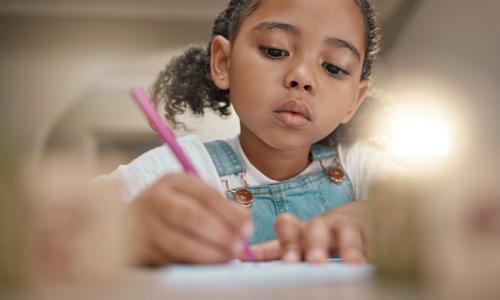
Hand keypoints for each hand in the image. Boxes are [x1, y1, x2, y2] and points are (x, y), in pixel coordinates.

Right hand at [130, 173, 251, 265]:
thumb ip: (220, 206)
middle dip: (220, 234)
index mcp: (172, 180)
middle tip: (239, 246)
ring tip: (227, 257)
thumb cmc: (172, 210)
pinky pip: (170, 259)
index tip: (247, 227)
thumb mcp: (193, 198)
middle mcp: (155, 198)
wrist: (130, 224)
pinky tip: (207, 265)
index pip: (206, 194)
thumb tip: (244, 221)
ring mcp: (143, 224)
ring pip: (180, 242)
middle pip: (192, 216)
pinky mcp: (139, 248)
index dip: (230, 212)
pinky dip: (192, 264)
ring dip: (208, 253)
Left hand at [248, 202, 367, 263]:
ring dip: (349, 247)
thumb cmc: (321, 234)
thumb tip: (241, 254)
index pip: (288, 226)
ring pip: (348, 234)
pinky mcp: (374, 234)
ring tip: (352, 263)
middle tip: (314, 262)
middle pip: (317, 229)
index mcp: (302, 229)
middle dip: (315, 245)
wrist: (359, 217)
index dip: (288, 241)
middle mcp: (325, 226)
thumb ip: (273, 250)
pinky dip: (377, 249)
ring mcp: (350, 229)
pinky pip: (376, 240)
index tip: (289, 261)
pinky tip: (379, 259)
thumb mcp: (297, 241)